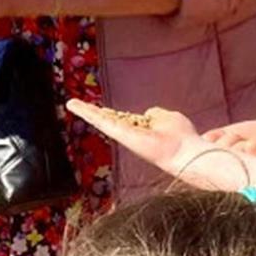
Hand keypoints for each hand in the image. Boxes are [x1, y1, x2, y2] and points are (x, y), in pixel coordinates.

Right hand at [69, 101, 255, 188]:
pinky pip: (102, 121)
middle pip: (106, 120)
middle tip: (74, 105)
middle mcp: (129, 134)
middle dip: (90, 113)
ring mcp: (124, 135)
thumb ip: (157, 115)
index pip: (120, 120)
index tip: (97, 108)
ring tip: (71, 103)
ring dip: (85, 111)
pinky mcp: (121, 134)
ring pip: (101, 120)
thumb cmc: (181, 138)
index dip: (109, 113)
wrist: (185, 152)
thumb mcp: (168, 119)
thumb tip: (148, 113)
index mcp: (140, 130)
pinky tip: (76, 106)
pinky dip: (89, 113)